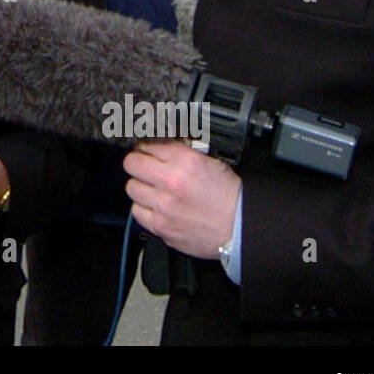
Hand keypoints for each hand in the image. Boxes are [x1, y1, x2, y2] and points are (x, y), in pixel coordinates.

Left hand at [123, 141, 240, 259]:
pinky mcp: (161, 226)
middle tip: (144, 168)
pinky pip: (137, 212)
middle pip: (132, 164)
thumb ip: (182, 154)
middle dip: (137, 164)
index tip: (147, 152)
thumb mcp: (210, 162)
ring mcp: (163, 205)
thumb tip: (160, 148)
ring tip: (153, 190)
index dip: (146, 149)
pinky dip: (144, 209)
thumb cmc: (230, 196)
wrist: (241, 227)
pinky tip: (156, 207)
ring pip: (132, 188)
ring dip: (141, 187)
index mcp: (185, 161)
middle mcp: (171, 181)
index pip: (148, 146)